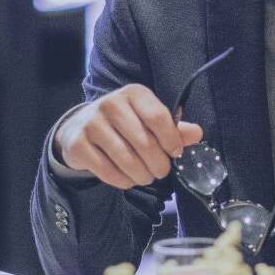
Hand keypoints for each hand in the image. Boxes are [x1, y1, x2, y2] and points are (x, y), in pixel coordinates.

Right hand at [55, 84, 202, 189]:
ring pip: (126, 159)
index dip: (171, 140)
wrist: (79, 128)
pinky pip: (108, 171)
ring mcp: (91, 123)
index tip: (175, 153)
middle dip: (158, 164)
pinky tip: (127, 179)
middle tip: (161, 171)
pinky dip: (123, 181)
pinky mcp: (78, 144)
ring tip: (145, 177)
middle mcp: (110, 104)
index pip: (158, 117)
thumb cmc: (123, 125)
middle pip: (144, 142)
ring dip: (142, 175)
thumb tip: (197, 134)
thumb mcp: (148, 120)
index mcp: (133, 94)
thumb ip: (173, 128)